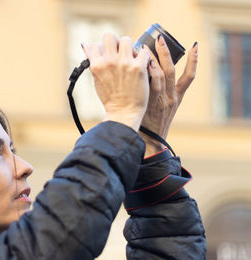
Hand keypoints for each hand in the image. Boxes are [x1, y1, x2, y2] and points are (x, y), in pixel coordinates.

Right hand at [82, 33, 150, 131]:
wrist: (124, 112)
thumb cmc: (110, 98)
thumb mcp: (96, 79)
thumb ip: (92, 62)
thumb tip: (85, 45)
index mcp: (96, 65)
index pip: (95, 44)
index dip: (102, 49)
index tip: (108, 55)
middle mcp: (109, 62)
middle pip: (110, 36)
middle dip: (115, 42)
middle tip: (120, 52)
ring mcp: (124, 63)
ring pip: (127, 40)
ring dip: (130, 47)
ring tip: (132, 58)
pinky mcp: (138, 67)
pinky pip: (143, 51)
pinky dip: (144, 56)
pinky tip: (143, 64)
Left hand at [141, 36, 198, 155]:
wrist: (149, 141)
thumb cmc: (151, 123)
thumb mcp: (161, 108)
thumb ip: (157, 91)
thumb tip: (146, 72)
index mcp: (177, 97)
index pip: (189, 76)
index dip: (193, 61)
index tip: (195, 45)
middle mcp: (172, 97)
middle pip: (174, 71)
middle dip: (168, 53)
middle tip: (161, 39)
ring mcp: (163, 100)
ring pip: (163, 75)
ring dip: (156, 59)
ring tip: (148, 47)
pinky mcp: (152, 103)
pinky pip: (152, 84)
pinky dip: (149, 72)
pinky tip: (143, 63)